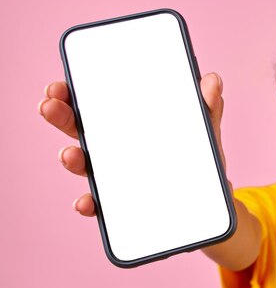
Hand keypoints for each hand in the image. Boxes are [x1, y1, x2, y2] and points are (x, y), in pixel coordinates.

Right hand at [38, 72, 227, 215]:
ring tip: (69, 154)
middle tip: (50, 106)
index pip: (93, 104)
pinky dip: (91, 205)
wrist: (212, 202)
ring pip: (86, 166)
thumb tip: (213, 81)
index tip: (59, 85)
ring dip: (72, 159)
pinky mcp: (125, 205)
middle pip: (79, 129)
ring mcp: (116, 177)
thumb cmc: (199, 157)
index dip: (71, 93)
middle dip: (60, 116)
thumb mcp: (205, 129)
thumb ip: (208, 106)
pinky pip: (102, 206)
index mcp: (128, 123)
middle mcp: (114, 149)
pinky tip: (86, 203)